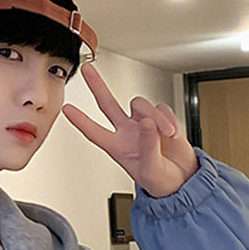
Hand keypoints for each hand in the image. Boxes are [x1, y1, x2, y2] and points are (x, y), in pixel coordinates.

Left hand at [61, 63, 198, 197]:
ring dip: (156, 118)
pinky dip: (168, 119)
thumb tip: (146, 121)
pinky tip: (172, 133)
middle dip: (97, 85)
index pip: (94, 132)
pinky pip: (161, 108)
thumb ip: (147, 145)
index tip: (66, 108)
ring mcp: (143, 124)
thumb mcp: (151, 169)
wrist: (182, 180)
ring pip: (140, 104)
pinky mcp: (161, 118)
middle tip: (87, 69)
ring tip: (167, 135)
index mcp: (117, 147)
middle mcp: (127, 132)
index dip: (80, 121)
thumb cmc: (160, 180)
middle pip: (107, 104)